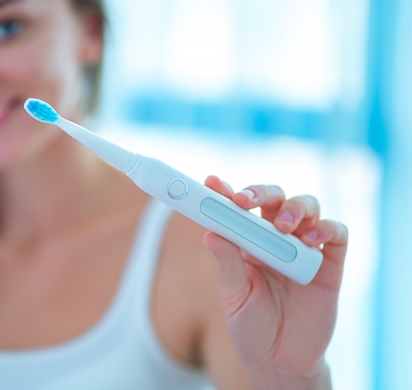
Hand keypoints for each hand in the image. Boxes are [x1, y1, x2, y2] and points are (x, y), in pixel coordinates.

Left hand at [202, 175, 347, 389]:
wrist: (281, 362)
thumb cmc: (251, 326)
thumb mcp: (234, 296)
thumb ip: (226, 264)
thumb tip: (209, 232)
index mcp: (246, 242)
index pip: (237, 208)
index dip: (225, 192)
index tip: (211, 182)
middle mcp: (275, 238)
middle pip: (274, 198)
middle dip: (261, 192)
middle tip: (248, 201)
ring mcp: (303, 248)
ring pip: (306, 207)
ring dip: (295, 208)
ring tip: (283, 226)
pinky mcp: (329, 264)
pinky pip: (336, 234)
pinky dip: (326, 229)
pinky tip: (311, 239)